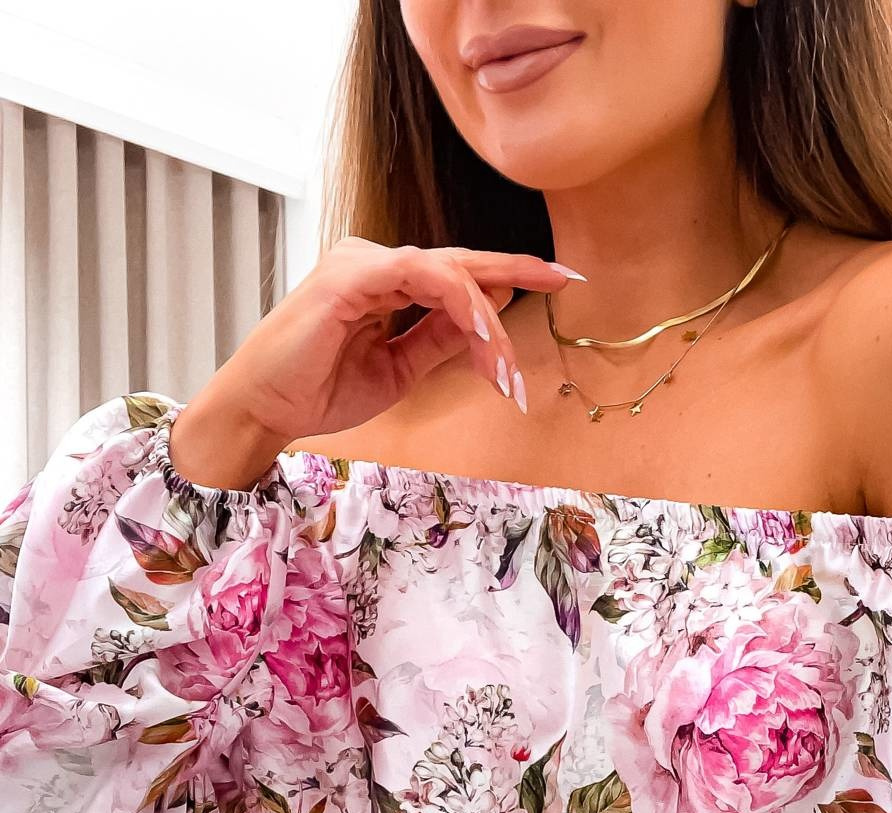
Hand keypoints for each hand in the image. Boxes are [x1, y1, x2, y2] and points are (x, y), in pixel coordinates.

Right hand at [169, 238, 582, 489]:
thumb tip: (489, 317)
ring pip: (449, 273)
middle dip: (517, 275)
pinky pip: (424, 278)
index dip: (508, 272)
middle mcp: (375, 261)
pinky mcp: (352, 276)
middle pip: (461, 266)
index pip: (456, 272)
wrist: (264, 409)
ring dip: (488, 322)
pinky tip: (484, 338)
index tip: (560, 278)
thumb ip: (439, 340)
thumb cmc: (319, 391)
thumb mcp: (399, 369)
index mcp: (384, 280)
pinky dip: (461, 307)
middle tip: (564, 285)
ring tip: (508, 371)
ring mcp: (362, 262)